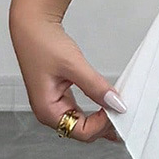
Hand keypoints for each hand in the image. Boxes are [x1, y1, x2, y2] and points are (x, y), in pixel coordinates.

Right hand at [10, 13, 124, 143]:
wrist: (32, 26)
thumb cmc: (43, 44)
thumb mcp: (74, 66)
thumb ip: (95, 86)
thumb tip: (116, 103)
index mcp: (47, 110)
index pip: (80, 132)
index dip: (102, 125)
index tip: (119, 111)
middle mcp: (49, 111)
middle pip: (81, 131)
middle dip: (103, 125)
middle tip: (125, 116)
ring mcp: (54, 104)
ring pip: (82, 122)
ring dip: (101, 119)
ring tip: (120, 114)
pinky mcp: (60, 95)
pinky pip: (80, 111)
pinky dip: (95, 110)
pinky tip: (107, 107)